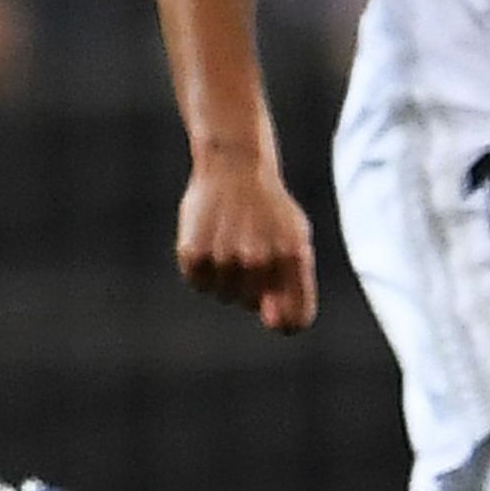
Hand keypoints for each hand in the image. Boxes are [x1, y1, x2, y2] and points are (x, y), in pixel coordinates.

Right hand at [175, 148, 317, 332]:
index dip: (285, 323)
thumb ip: (292, 283)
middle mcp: (259, 261)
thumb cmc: (269, 209)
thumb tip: (273, 323)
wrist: (235, 167)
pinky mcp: (194, 253)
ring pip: (223, 295)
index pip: (294, 319)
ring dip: (225, 278)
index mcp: (292, 258)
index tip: (276, 319)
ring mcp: (225, 258)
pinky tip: (208, 242)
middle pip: (251, 305)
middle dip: (251, 287)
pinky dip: (202, 270)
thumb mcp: (294, 239)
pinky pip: (198, 283)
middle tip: (248, 251)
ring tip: (228, 243)